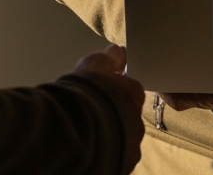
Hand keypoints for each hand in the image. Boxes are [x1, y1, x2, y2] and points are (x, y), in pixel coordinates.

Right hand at [70, 45, 144, 174]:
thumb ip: (109, 58)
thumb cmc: (86, 93)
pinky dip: (104, 155)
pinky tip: (88, 150)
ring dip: (108, 136)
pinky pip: (114, 158)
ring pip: (121, 139)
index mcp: (133, 94)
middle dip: (112, 115)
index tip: (99, 93)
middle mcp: (137, 120)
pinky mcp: (121, 167)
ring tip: (86, 134)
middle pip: (126, 116)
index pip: (128, 90)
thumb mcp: (94, 65)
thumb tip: (118, 49)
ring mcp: (130, 146)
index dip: (112, 91)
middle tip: (91, 114)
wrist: (76, 132)